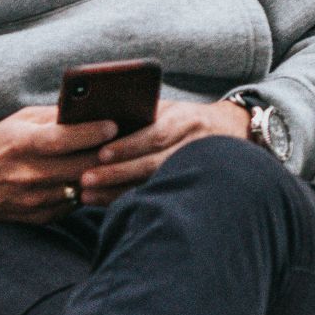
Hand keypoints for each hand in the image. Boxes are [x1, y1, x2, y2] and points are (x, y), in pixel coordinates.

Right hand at [0, 105, 117, 223]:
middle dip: (105, 154)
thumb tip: (89, 109)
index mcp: (21, 144)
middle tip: (127, 142)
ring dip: (101, 175)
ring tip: (118, 161)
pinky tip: (98, 179)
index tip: (113, 125)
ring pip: (81, 188)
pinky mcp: (40, 217)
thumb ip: (52, 117)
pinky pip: (74, 205)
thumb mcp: (19, 122)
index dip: (90, 132)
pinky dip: (87, 191)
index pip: (61, 139)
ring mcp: (34, 199)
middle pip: (78, 166)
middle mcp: (27, 174)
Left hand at [78, 98, 251, 206]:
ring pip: (153, 184)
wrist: (230, 133)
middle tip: (85, 180)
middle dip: (117, 173)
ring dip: (118, 191)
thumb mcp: (169, 108)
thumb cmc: (185, 117)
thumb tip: (96, 119)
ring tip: (88, 196)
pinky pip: (158, 196)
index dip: (129, 145)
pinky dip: (132, 201)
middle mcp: (191, 144)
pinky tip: (108, 206)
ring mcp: (194, 168)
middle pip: (152, 163)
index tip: (102, 153)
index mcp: (183, 119)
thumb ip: (143, 112)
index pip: (156, 134)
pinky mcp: (192, 187)